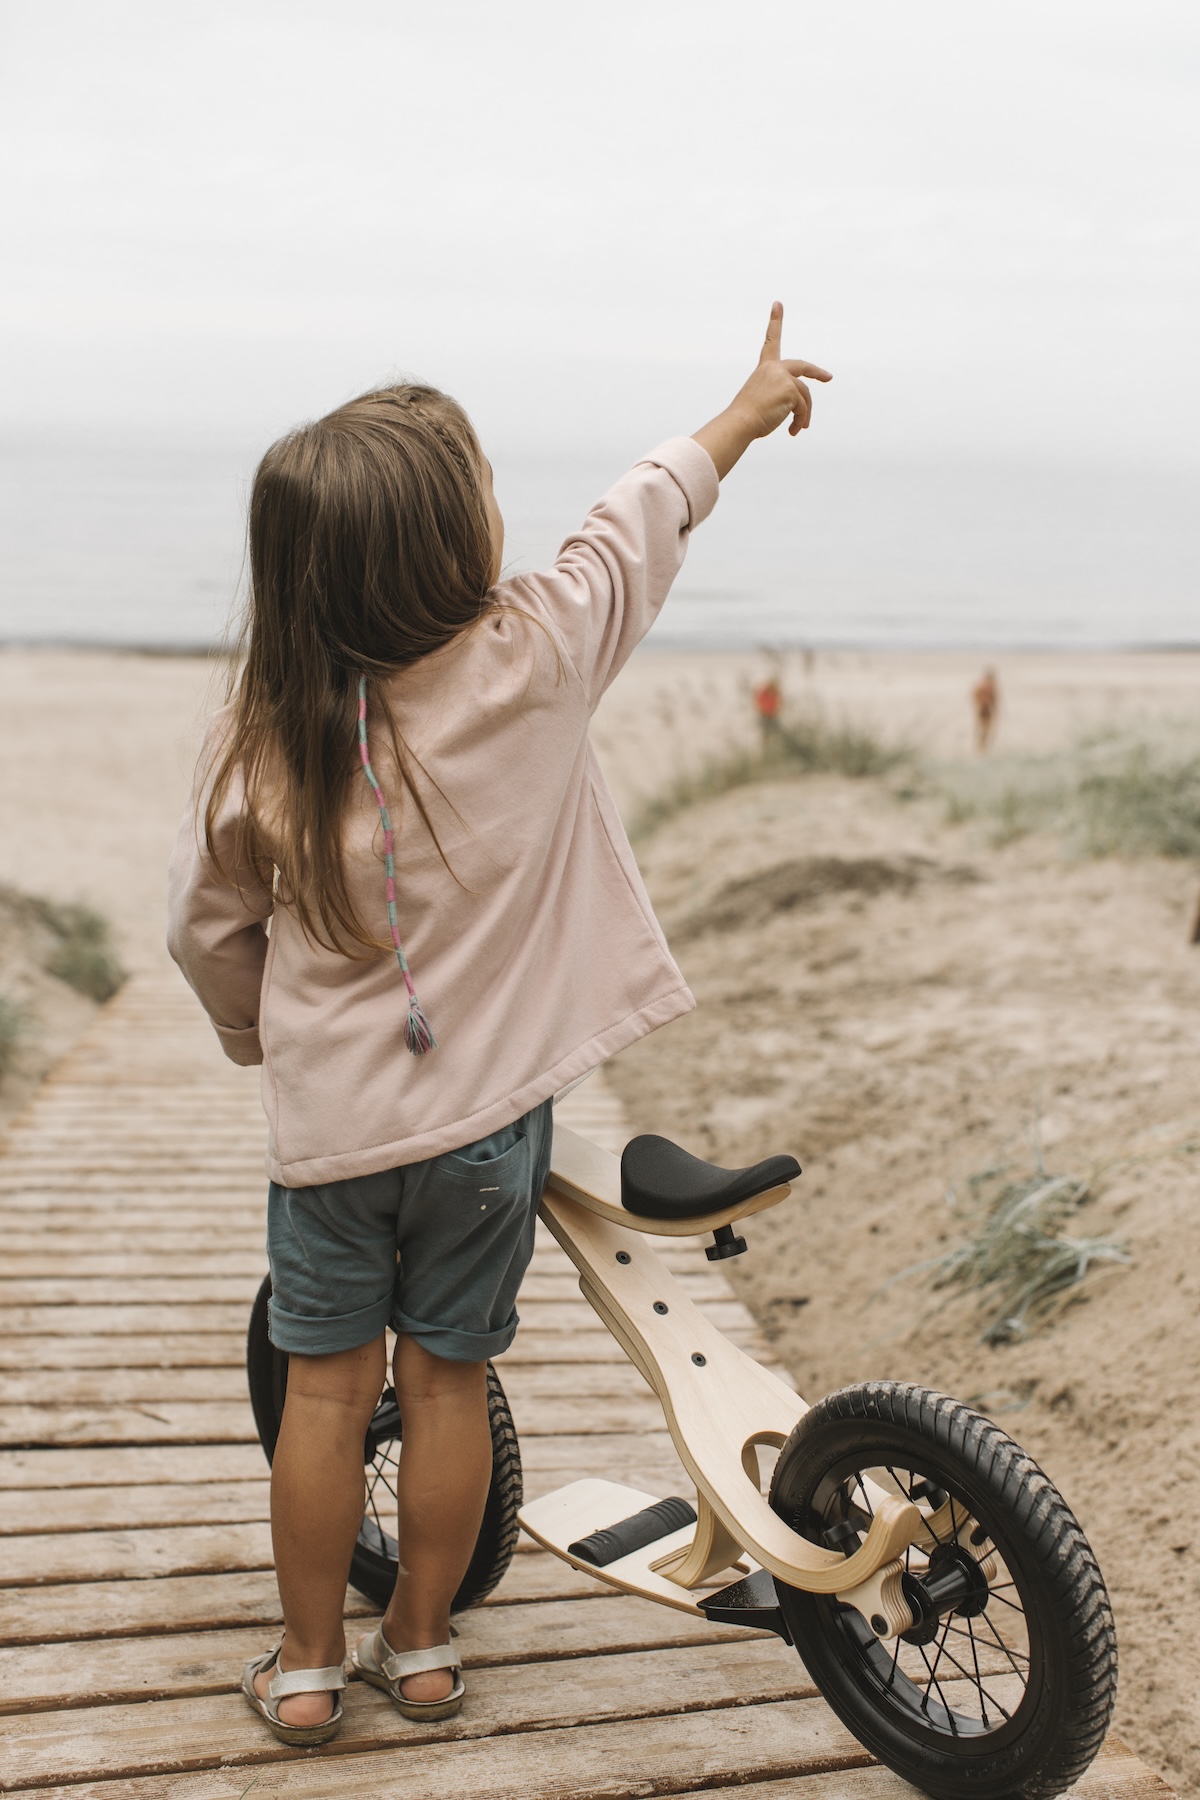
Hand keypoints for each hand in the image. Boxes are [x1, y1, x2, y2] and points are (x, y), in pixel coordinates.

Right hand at [693, 303, 830, 478]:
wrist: (740, 422)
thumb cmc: (746, 417)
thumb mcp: (761, 401)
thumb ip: (779, 397)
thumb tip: (800, 410)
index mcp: (764, 368)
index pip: (770, 341)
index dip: (775, 321)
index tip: (778, 304)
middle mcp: (774, 368)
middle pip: (802, 366)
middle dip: (817, 371)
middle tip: (828, 377)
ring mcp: (784, 377)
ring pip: (805, 395)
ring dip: (804, 414)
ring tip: (799, 429)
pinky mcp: (791, 389)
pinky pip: (803, 406)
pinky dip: (801, 420)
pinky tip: (793, 431)